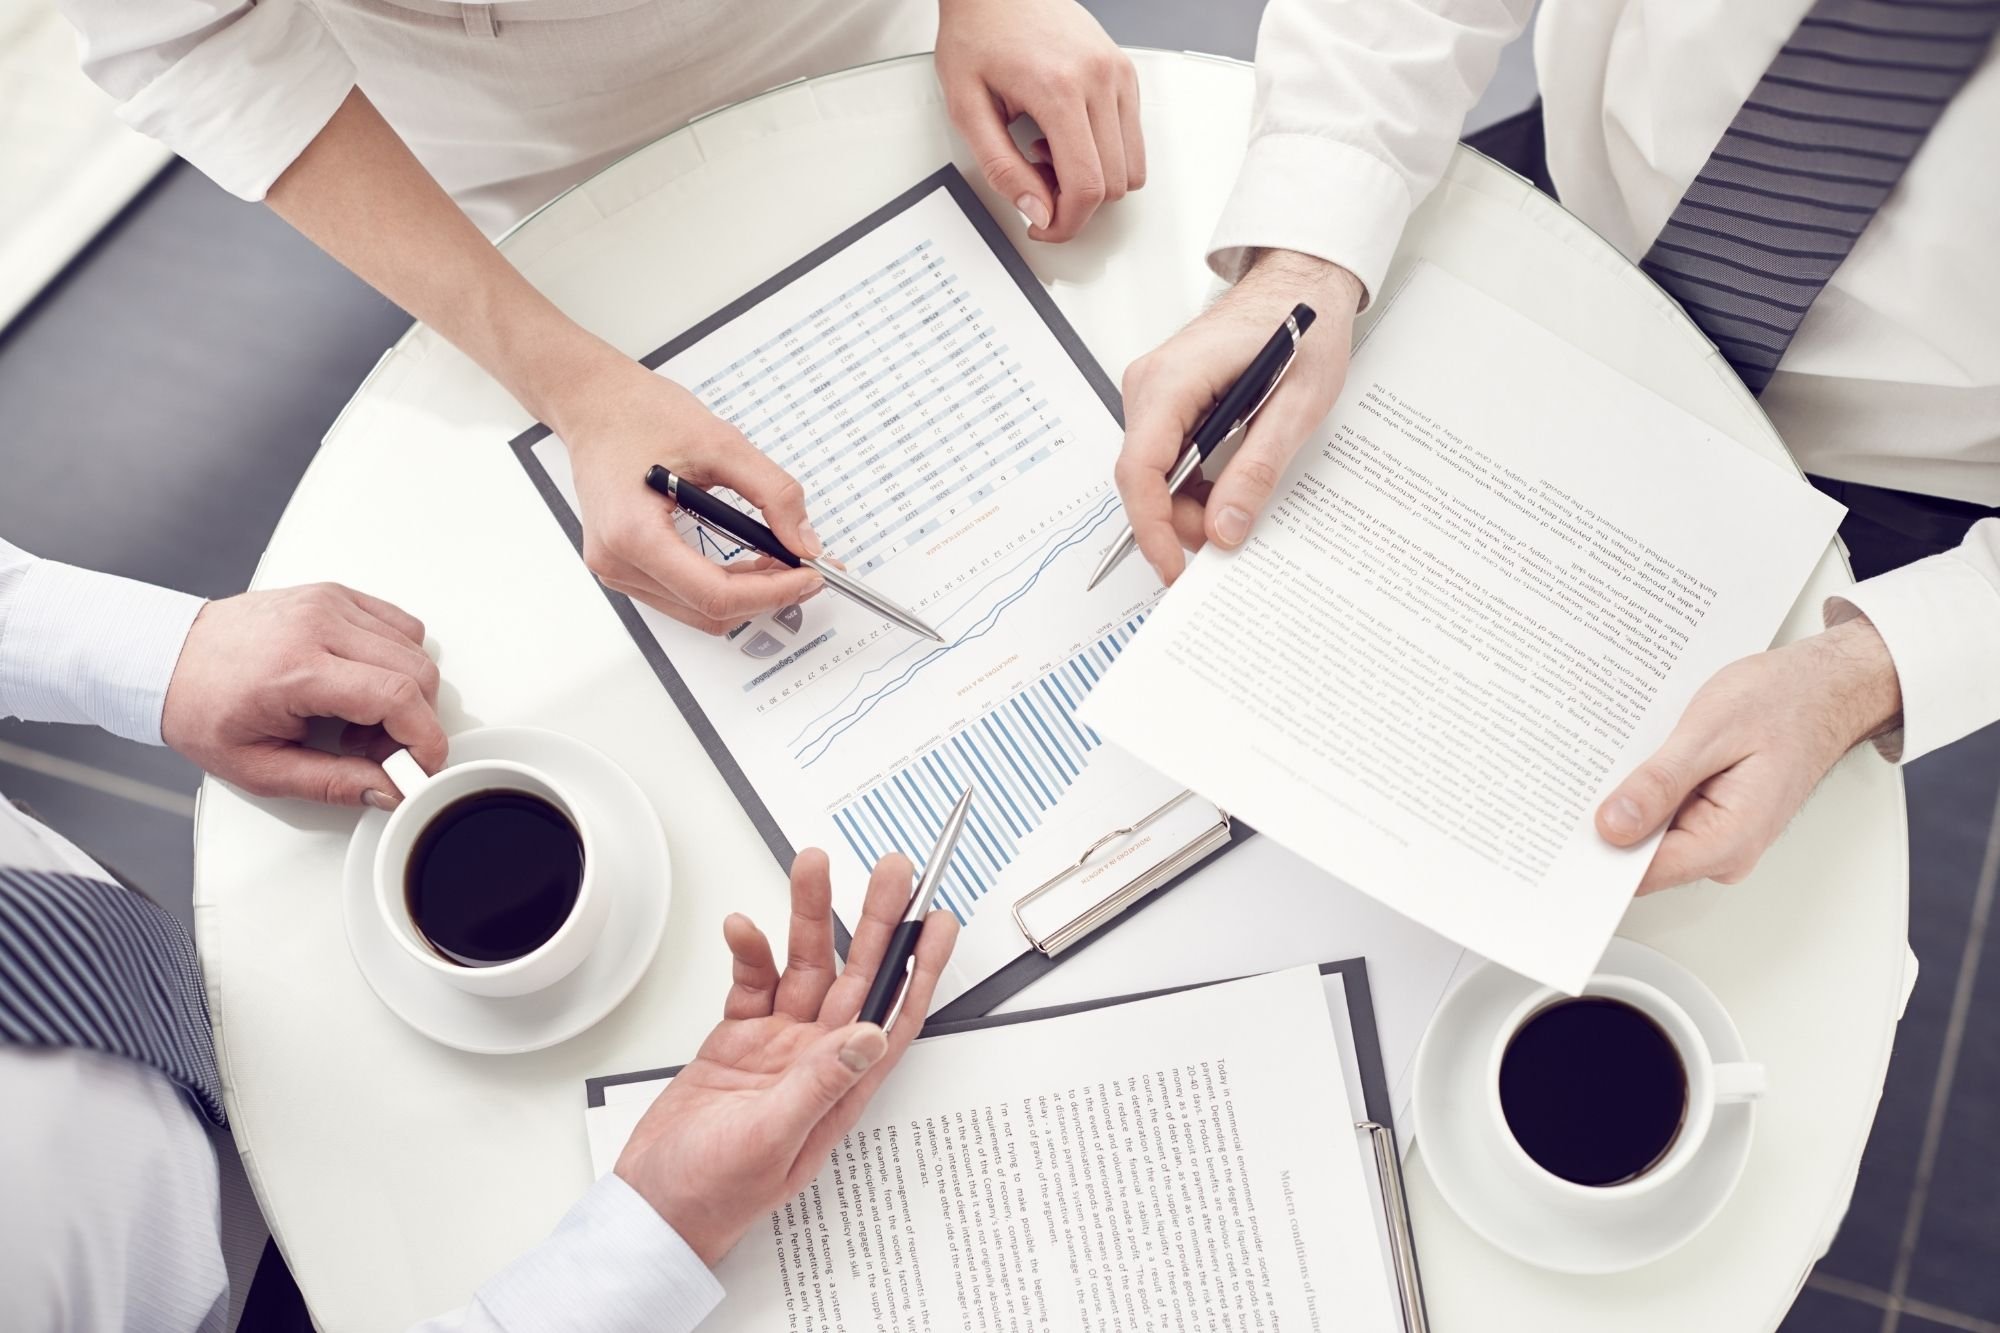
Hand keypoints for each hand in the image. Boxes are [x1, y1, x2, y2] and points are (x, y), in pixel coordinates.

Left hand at [160, 584, 446, 807]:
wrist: (168, 658)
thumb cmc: (201, 707)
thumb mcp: (259, 768)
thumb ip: (332, 783)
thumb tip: (388, 789)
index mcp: (297, 669)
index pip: (397, 697)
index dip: (425, 738)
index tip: (421, 765)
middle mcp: (318, 625)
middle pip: (417, 672)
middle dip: (416, 722)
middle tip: (380, 750)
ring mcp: (329, 603)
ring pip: (414, 647)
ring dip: (406, 692)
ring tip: (360, 718)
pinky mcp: (334, 595)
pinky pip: (399, 624)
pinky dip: (397, 660)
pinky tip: (361, 684)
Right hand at [555, 355, 824, 634]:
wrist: (595, 404)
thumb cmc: (638, 415)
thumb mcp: (721, 443)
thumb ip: (772, 493)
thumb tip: (804, 541)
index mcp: (633, 533)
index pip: (715, 594)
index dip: (772, 593)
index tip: (809, 576)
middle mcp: (618, 562)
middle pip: (709, 612)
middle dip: (766, 597)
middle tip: (806, 569)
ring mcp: (616, 570)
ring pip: (698, 613)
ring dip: (747, 596)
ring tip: (780, 562)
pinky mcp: (624, 567)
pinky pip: (683, 598)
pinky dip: (723, 588)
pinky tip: (748, 562)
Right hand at [615, 848, 958, 1264]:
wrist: (654, 1204)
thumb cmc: (715, 1195)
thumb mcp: (772, 1140)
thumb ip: (818, 1084)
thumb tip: (869, 1038)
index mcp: (841, 1087)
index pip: (895, 1014)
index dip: (922, 967)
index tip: (940, 922)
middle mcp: (817, 1059)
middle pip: (856, 975)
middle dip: (875, 920)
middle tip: (892, 872)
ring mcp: (779, 1046)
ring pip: (804, 967)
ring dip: (809, 918)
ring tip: (813, 868)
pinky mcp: (738, 1037)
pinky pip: (751, 982)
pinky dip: (749, 952)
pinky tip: (744, 928)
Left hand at [937, 0, 1143, 242]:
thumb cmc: (978, 32)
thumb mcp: (967, 107)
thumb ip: (1002, 168)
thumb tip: (1037, 211)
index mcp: (1060, 88)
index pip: (1087, 186)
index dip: (1067, 223)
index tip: (1044, 226)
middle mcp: (1100, 78)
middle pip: (1114, 184)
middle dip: (1077, 203)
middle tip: (1037, 184)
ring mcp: (1118, 73)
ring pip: (1132, 167)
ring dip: (1095, 179)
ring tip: (1051, 157)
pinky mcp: (1125, 71)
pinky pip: (1133, 138)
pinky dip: (1105, 154)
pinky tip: (1067, 137)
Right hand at [1115, 250, 1363, 583]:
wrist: (1299, 281)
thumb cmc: (1302, 325)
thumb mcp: (1295, 406)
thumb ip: (1256, 471)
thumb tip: (1225, 528)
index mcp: (1173, 381)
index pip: (1141, 471)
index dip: (1153, 528)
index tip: (1173, 567)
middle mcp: (1149, 384)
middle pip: (1143, 478)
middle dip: (1177, 521)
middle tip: (1224, 542)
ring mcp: (1153, 390)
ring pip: (1152, 472)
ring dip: (1186, 503)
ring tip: (1233, 510)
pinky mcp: (1165, 398)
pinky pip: (1163, 455)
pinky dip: (1189, 483)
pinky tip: (1224, 487)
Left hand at [1596, 617, 1902, 893]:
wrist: (1825, 687)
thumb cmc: (1784, 702)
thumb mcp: (1712, 731)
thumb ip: (1661, 782)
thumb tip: (1613, 826)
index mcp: (1729, 839)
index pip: (1643, 874)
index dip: (1597, 855)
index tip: (1560, 830)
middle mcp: (1725, 850)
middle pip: (1640, 858)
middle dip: (1605, 823)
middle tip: (1573, 781)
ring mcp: (1718, 836)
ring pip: (1648, 834)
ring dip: (1625, 802)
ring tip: (1609, 758)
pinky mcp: (1710, 817)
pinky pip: (1662, 816)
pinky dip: (1643, 791)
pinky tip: (1633, 760)